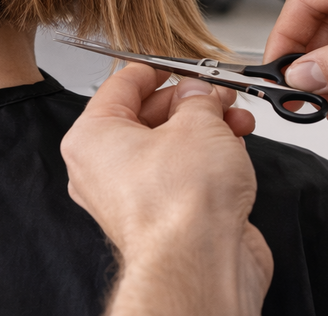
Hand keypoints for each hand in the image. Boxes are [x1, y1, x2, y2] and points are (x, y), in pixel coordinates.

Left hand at [61, 64, 272, 315]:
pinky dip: (207, 159)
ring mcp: (132, 198)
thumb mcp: (198, 122)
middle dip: (190, 102)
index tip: (180, 63)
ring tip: (235, 119)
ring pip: (169, 147)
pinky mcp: (161, 219)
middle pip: (147, 117)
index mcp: (92, 138)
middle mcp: (103, 169)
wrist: (199, 264)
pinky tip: (234, 148)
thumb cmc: (180, 204)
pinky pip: (181, 176)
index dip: (157, 69)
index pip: (121, 85)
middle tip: (218, 93)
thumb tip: (199, 93)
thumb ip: (199, 98)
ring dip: (206, 129)